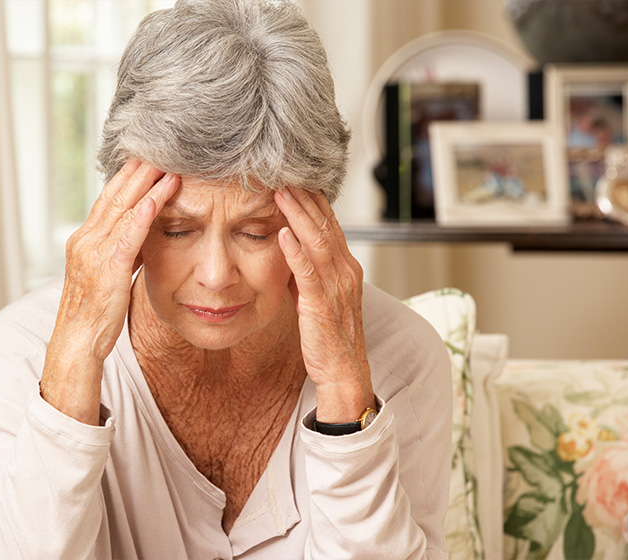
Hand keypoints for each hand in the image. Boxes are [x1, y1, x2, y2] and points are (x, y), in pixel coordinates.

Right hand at [40, 161, 179, 423]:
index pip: (109, 198)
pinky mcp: (107, 269)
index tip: (148, 154)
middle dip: (138, 169)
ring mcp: (93, 253)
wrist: (77, 343)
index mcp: (86, 239)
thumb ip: (122, 251)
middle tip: (160, 143)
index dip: (129, 175)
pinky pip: (128, 235)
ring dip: (145, 183)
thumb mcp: (109, 275)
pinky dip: (143, 214)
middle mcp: (86, 239)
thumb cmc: (96, 313)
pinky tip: (159, 197)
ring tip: (167, 160)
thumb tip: (144, 235)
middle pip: (115, 195)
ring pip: (122, 209)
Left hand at [274, 187, 375, 422]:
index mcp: (347, 268)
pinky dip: (295, 252)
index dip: (314, 201)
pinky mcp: (321, 305)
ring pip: (318, 242)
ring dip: (299, 215)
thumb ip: (305, 272)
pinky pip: (308, 273)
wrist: (344, 371)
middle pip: (326, 226)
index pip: (331, 225)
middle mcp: (346, 272)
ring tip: (281, 192)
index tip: (296, 179)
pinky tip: (282, 234)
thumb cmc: (329, 336)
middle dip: (306, 199)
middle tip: (285, 174)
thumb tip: (287, 249)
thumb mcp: (317, 296)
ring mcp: (336, 287)